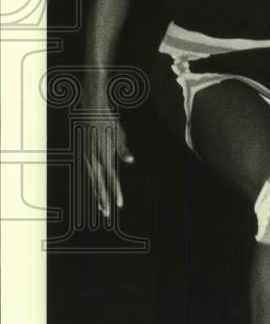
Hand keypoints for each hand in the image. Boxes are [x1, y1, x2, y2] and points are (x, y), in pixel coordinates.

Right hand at [80, 103, 134, 217]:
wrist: (90, 110)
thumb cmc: (108, 122)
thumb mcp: (119, 135)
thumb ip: (123, 150)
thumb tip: (131, 161)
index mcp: (104, 154)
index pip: (112, 178)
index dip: (116, 192)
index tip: (120, 204)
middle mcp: (93, 158)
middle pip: (100, 183)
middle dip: (104, 199)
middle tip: (108, 213)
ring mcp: (87, 157)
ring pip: (92, 181)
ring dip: (97, 194)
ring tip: (102, 208)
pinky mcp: (84, 155)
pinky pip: (89, 174)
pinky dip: (93, 184)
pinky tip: (96, 191)